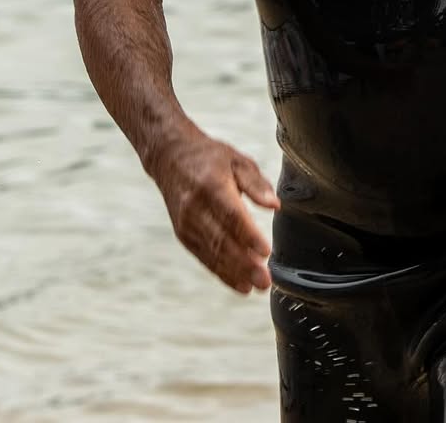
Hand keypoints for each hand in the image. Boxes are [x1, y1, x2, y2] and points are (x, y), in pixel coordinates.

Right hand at [148, 129, 280, 293]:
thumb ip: (256, 184)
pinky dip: (222, 273)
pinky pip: (204, 257)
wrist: (170, 158)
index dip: (248, 235)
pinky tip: (240, 284)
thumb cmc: (209, 158)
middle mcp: (195, 208)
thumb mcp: (237, 160)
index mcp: (212, 185)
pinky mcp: (184, 235)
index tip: (265, 251)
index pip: (231, 215)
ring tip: (255, 286)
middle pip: (221, 240)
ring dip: (235, 273)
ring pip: (212, 253)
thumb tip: (274, 205)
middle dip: (244, 263)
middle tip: (264, 280)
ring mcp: (187, 224)